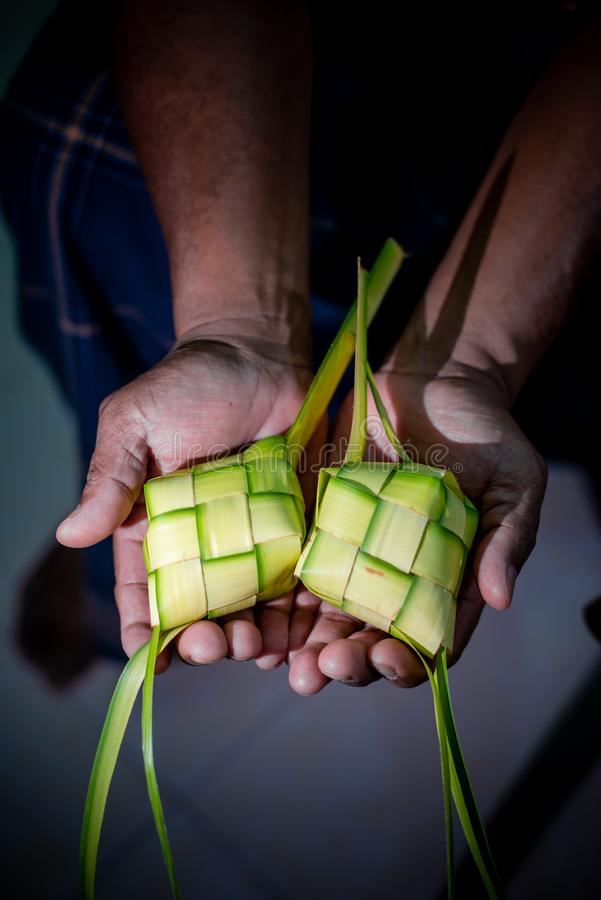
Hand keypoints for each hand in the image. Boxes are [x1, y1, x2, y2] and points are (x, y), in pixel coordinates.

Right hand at [56, 329, 310, 670]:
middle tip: (210, 644)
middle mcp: (205, 541)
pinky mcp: (298, 528)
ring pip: (250, 604)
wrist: (260, 354)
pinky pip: (297, 580)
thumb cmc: (190, 384)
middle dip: (202, 637)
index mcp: (156, 524)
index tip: (147, 658)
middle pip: (201, 607)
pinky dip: (296, 613)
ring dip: (248, 634)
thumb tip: (70, 534)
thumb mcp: (136, 424)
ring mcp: (253, 538)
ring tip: (254, 648)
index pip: (143, 587)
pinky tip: (295, 634)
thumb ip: (111, 479)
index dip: (143, 628)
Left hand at [287, 362, 546, 693]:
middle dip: (342, 663)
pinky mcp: (315, 523)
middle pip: (364, 639)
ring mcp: (351, 553)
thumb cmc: (486, 432)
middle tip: (319, 671)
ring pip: (320, 615)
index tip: (385, 658)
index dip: (404, 663)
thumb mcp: (514, 483)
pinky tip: (255, 613)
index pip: (423, 641)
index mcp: (443, 583)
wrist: (434, 378)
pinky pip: (290, 566)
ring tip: (278, 659)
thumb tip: (500, 598)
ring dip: (300, 645)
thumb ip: (508, 539)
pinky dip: (272, 596)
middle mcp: (393, 578)